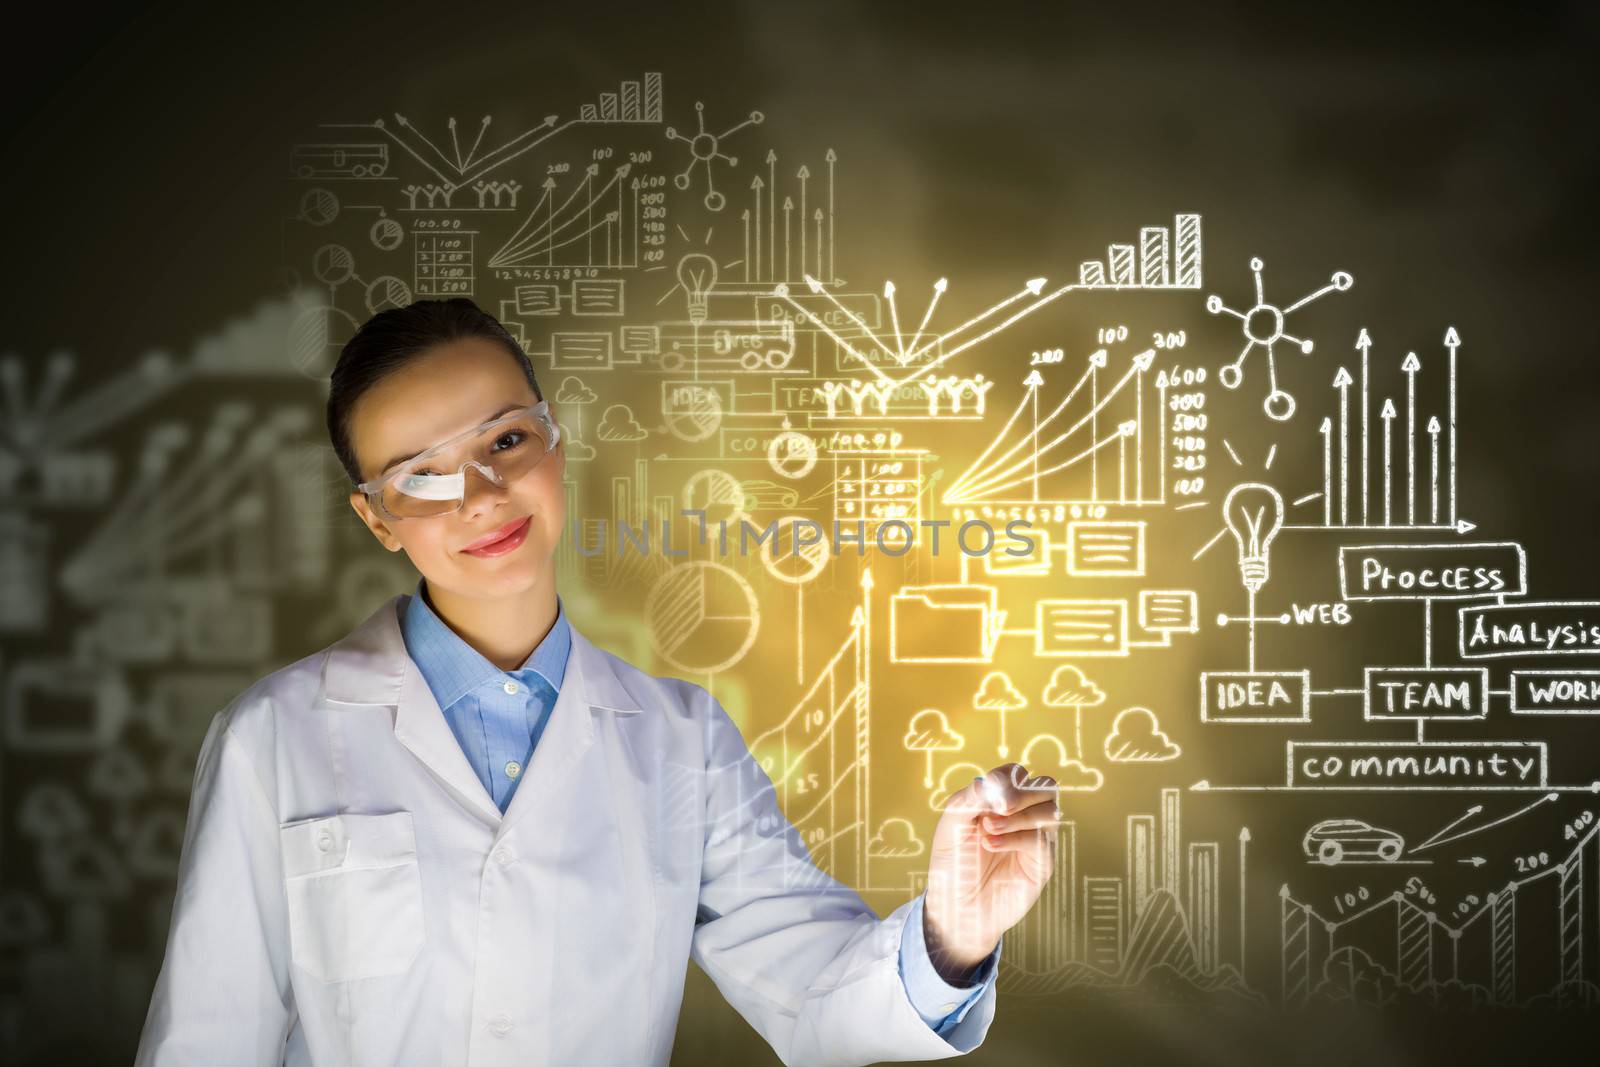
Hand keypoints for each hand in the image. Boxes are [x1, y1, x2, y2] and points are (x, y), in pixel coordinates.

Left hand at [922, 763, 1058, 982]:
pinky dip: (1016, 838)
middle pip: (1046, 786)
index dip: (1006, 777)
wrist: (956, 907)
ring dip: (1020, 815)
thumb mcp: (951, 826)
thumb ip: (968, 800)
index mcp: (1002, 802)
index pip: (1017, 774)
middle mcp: (1024, 817)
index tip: (987, 790)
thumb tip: (989, 782)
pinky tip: (991, 844)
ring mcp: (1036, 840)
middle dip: (1023, 792)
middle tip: (999, 806)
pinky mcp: (1041, 865)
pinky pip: (1041, 842)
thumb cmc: (953, 863)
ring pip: (1050, 811)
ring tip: (988, 830)